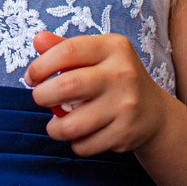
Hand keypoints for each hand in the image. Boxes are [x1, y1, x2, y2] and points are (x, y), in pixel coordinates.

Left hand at [24, 31, 168, 156]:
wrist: (155, 113)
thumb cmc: (115, 78)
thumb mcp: (97, 55)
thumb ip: (65, 46)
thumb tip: (37, 40)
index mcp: (114, 47)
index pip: (68, 51)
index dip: (41, 65)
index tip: (32, 77)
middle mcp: (122, 74)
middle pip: (67, 86)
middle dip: (42, 96)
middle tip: (40, 98)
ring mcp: (126, 105)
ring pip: (71, 124)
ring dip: (54, 128)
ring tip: (56, 124)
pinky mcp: (125, 134)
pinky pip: (84, 145)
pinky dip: (74, 144)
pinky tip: (81, 134)